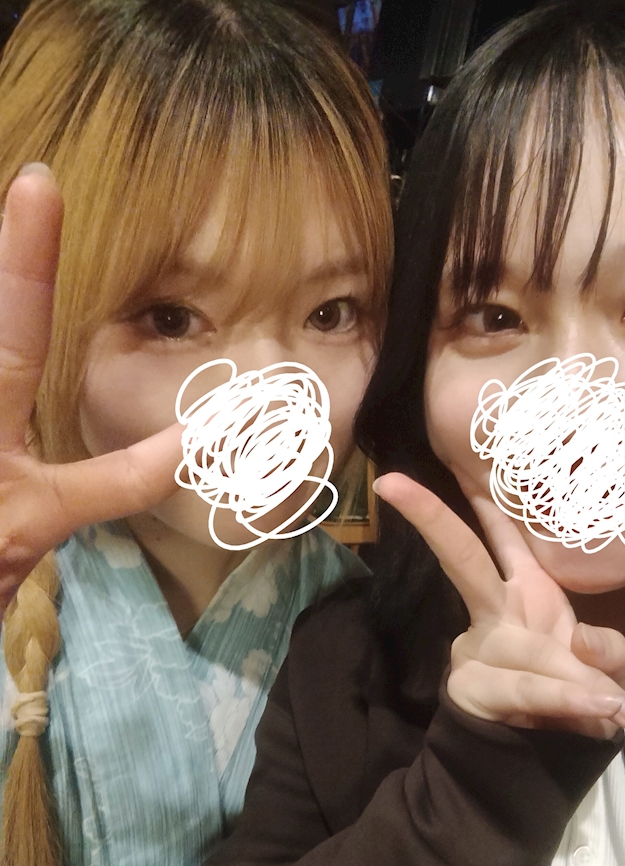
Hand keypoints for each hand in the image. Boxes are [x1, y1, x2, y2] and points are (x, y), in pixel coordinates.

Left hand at [0, 166, 182, 613]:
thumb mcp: (43, 520)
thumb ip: (120, 477)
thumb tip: (197, 442)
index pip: (17, 317)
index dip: (29, 247)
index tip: (39, 177)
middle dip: (10, 260)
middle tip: (29, 197)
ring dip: (14, 298)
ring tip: (29, 245)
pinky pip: (5, 382)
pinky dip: (15, 353)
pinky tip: (23, 396)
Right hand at [373, 473, 624, 738]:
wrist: (545, 764)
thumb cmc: (580, 700)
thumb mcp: (608, 667)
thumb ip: (606, 649)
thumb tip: (575, 641)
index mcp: (526, 595)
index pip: (501, 540)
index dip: (484, 503)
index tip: (458, 456)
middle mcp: (495, 615)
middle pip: (463, 560)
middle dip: (434, 521)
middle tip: (394, 484)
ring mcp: (479, 652)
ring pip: (526, 650)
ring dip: (576, 682)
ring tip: (618, 706)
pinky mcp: (472, 691)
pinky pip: (528, 690)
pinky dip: (570, 700)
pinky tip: (607, 710)